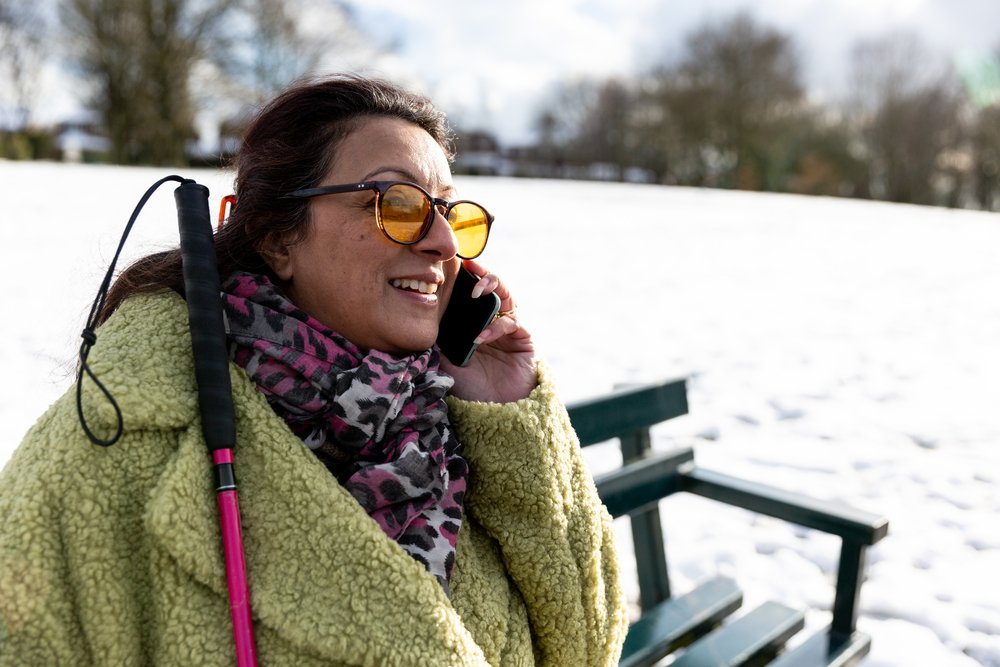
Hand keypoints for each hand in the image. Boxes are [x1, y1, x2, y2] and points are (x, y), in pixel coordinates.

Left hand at [440, 259, 536, 402]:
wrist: (494, 412)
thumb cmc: (468, 387)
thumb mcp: (444, 361)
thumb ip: (437, 339)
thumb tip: (419, 318)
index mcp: (473, 322)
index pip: (470, 292)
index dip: (465, 277)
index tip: (453, 264)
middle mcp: (491, 320)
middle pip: (491, 288)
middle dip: (483, 274)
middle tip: (471, 269)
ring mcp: (509, 328)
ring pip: (506, 297)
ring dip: (494, 288)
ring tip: (478, 290)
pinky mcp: (523, 338)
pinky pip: (512, 323)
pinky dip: (496, 327)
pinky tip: (482, 337)